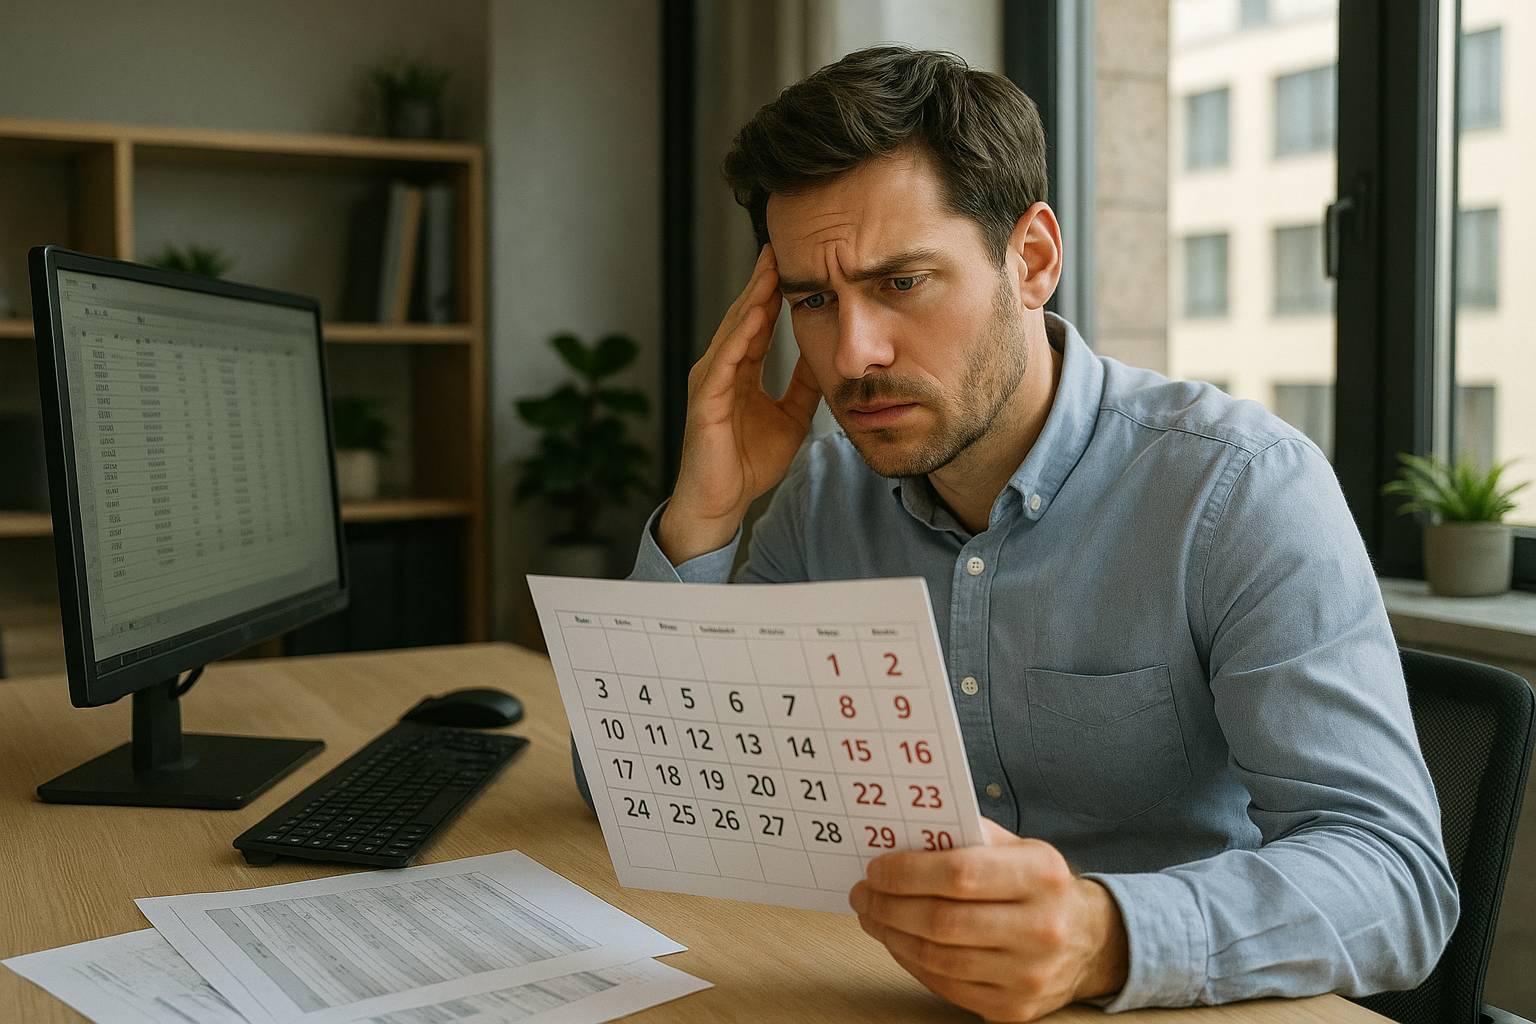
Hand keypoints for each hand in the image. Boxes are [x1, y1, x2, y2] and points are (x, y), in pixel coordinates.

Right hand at [658, 245, 821, 563]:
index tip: (792, 261)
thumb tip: (825, 356)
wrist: (722, 502)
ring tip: (770, 268)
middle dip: (761, 281)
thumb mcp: (791, 417)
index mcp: (739, 371)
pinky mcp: (705, 400)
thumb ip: (802, 386)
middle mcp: (720, 369)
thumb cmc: (748, 463)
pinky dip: (739, 335)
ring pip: (733, 330)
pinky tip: (755, 313)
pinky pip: (724, 360)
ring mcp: (709, 382)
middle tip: (778, 245)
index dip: (773, 291)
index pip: (757, 322)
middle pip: (742, 315)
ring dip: (751, 298)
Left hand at [849, 819, 1128, 1021]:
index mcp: (1042, 875)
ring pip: (939, 958)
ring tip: (873, 916)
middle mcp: (1042, 928)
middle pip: (944, 921)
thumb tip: (908, 830)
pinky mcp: (1013, 1008)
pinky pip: (947, 986)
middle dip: (890, 906)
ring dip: (893, 936)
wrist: (1089, 941)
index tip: (876, 868)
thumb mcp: (1019, 847)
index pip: (961, 873)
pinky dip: (912, 962)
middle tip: (863, 893)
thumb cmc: (1040, 886)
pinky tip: (898, 941)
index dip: (909, 873)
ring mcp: (1029, 975)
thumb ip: (970, 835)